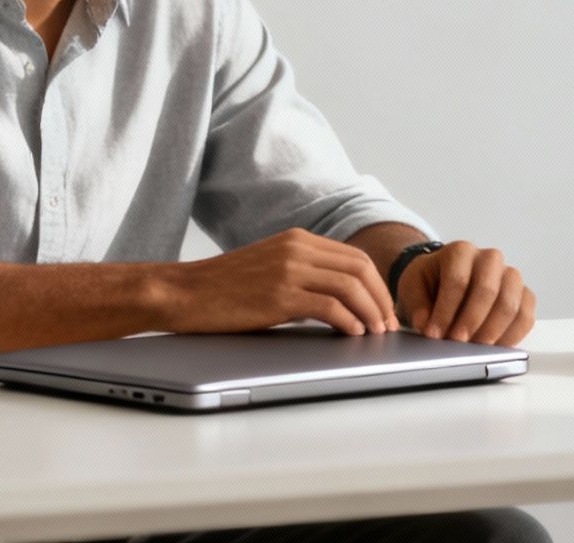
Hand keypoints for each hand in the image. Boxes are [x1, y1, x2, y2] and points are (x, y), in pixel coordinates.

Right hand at [158, 228, 397, 335]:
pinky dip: (349, 321)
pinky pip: (329, 305)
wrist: (185, 292)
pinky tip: (352, 333)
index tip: (384, 309)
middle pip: (360, 269)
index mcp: (297, 239)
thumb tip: (338, 298)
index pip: (355, 257)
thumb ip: (302, 272)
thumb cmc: (223, 287)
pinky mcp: (279, 294)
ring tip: (376, 333)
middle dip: (381, 298)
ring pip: (351, 286)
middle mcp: (297, 248)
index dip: (377, 285)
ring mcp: (289, 269)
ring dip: (371, 312)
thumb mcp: (269, 266)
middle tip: (388, 325)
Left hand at [397, 240, 535, 345]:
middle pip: (488, 290)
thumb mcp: (413, 287)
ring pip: (511, 304)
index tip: (434, 333)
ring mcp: (510, 276)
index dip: (445, 310)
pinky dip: (512, 336)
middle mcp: (489, 259)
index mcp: (461, 251)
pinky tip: (493, 349)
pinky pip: (526, 317)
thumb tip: (426, 323)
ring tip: (474, 349)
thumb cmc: (430, 282)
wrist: (445, 279)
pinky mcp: (523, 295)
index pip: (458, 280)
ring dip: (492, 331)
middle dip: (471, 321)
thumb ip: (417, 304)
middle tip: (456, 342)